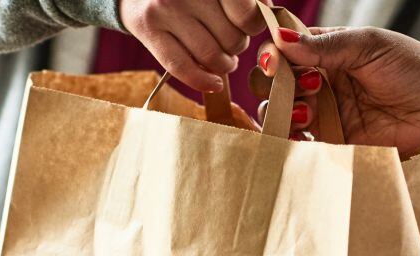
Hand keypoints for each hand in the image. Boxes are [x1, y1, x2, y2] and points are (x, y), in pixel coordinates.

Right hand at [119, 0, 265, 92]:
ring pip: (211, 56)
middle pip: (231, 38)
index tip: (248, 25)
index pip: (246, 13)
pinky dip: (204, 81)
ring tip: (223, 58)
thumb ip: (244, 2)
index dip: (254, 25)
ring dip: (224, 65)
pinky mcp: (149, 29)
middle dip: (237, 46)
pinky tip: (214, 83)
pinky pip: (182, 67)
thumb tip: (269, 20)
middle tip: (230, 41)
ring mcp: (165, 8)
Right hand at [252, 26, 419, 193]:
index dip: (274, 51)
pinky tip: (305, 131)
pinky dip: (289, 137)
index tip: (277, 57)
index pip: (287, 47)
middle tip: (298, 83)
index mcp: (331, 51)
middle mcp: (323, 81)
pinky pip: (298, 142)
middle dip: (274, 82)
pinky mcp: (333, 143)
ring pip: (279, 111)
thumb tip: (281, 40)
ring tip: (309, 110)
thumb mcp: (371, 46)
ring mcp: (326, 114)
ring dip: (282, 109)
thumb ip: (325, 45)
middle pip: (275, 81)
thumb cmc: (417, 73)